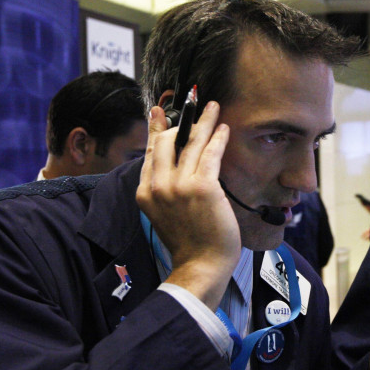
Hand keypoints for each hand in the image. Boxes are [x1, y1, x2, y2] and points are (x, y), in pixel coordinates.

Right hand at [136, 102, 240, 310]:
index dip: (155, 130)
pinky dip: (218, 138)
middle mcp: (159, 186)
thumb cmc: (189, 244)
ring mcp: (179, 186)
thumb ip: (165, 192)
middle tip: (191, 104)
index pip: (150, 153)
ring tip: (212, 106)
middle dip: (180, 120)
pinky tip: (223, 127)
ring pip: (190, 143)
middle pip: (166, 141)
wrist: (200, 265)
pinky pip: (211, 154)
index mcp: (145, 193)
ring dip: (203, 121)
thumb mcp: (165, 215)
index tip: (159, 113)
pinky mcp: (203, 187)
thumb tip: (176, 170)